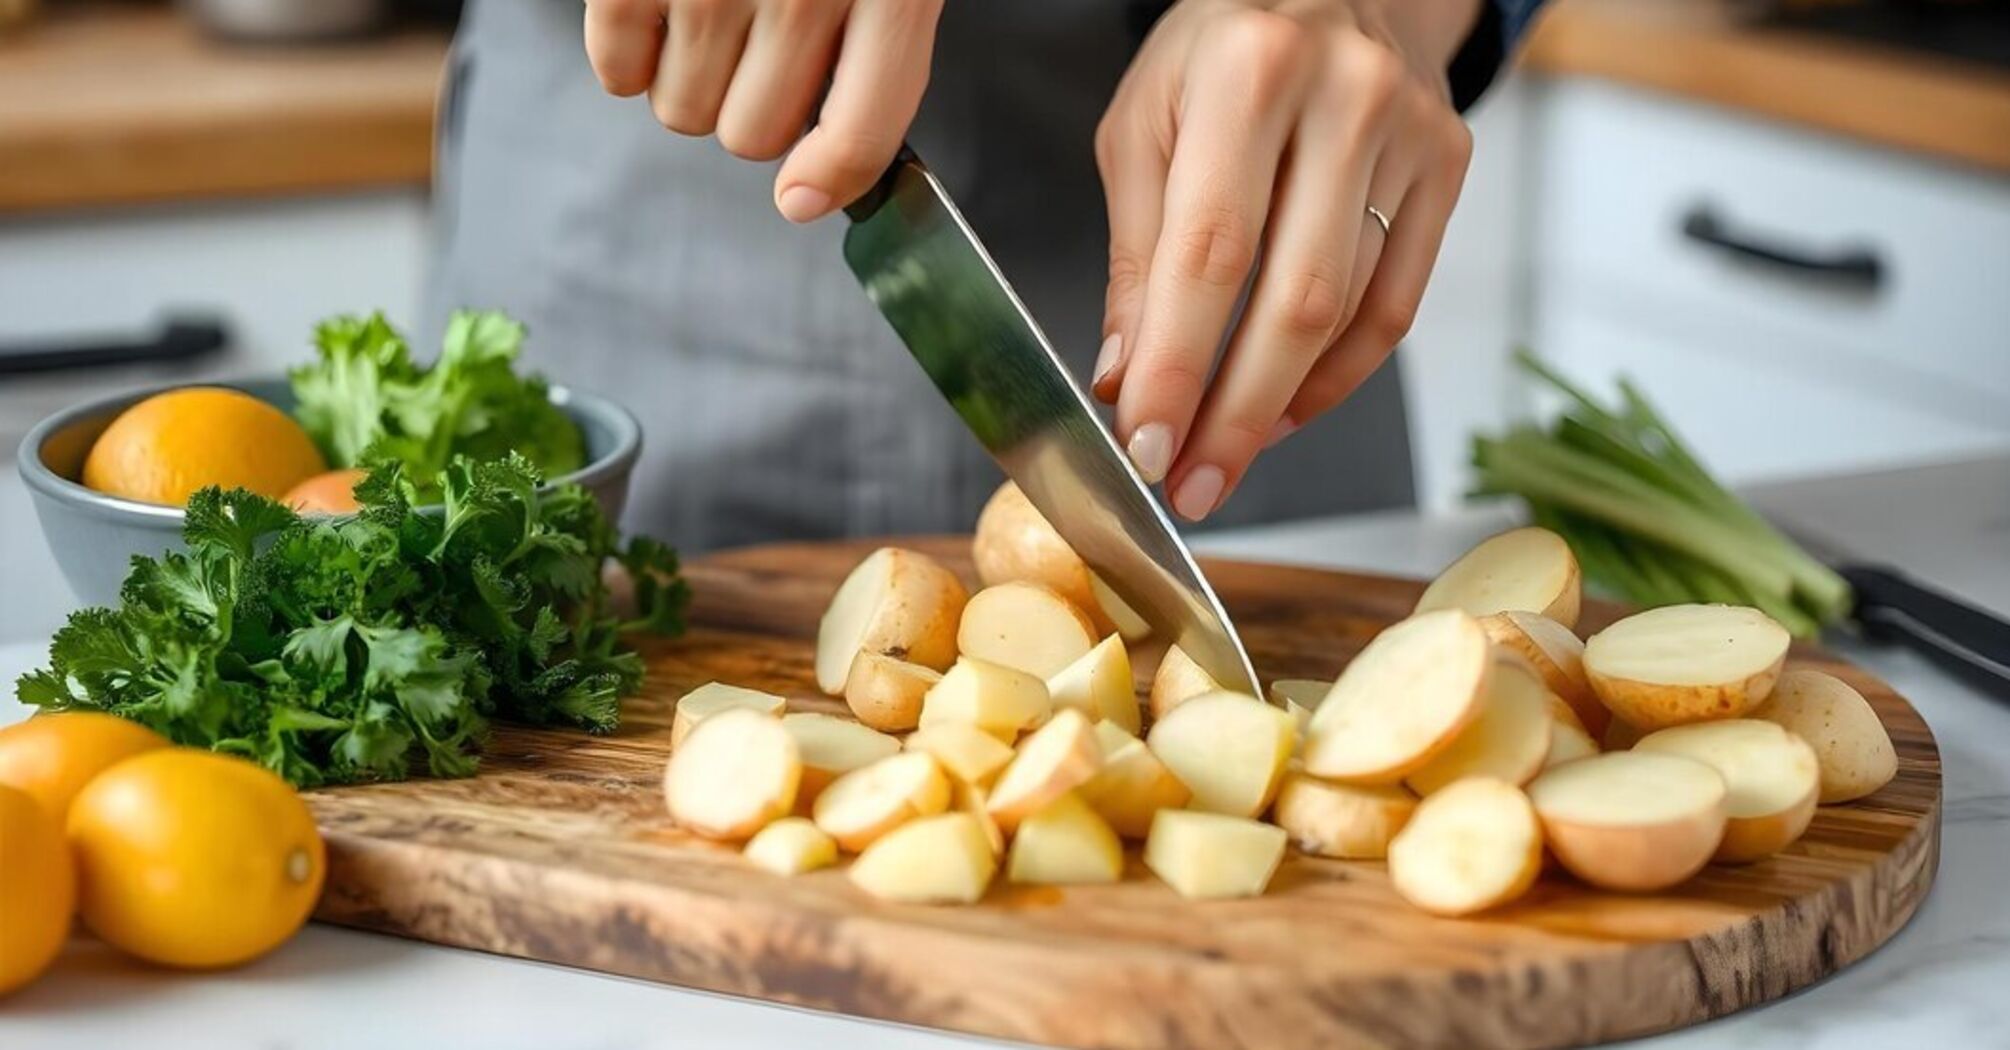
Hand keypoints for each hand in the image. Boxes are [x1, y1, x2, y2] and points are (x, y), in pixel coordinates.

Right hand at [582, 0, 943, 221]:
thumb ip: (875, 50)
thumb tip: (812, 188)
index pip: (863, 128)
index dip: (830, 179)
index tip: (800, 197)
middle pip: (756, 135)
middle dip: (752, 107)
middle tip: (755, 46)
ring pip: (685, 113)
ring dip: (692, 82)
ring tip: (709, 11)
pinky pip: (616, 69)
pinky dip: (627, 57)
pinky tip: (656, 7)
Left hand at [1090, 0, 1478, 519]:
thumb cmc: (1217, 52)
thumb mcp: (1143, 125)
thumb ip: (1135, 254)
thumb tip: (1126, 377)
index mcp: (1247, 71)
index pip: (1210, 251)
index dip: (1178, 362)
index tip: (1146, 443)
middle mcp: (1343, 96)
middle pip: (1294, 297)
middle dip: (1235, 412)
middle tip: (1191, 482)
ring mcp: (1409, 132)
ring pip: (1347, 310)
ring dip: (1280, 403)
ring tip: (1224, 454)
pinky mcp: (1448, 163)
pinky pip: (1397, 304)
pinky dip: (1337, 374)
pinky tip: (1285, 409)